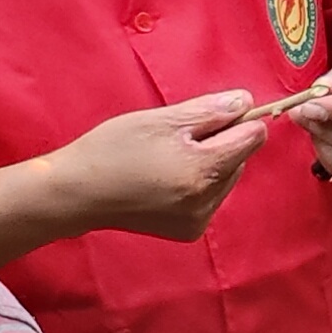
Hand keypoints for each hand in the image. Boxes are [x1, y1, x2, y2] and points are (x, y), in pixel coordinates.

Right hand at [25, 92, 269, 241]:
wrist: (78, 193)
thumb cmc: (113, 149)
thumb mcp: (162, 120)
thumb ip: (210, 110)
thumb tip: (247, 101)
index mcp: (202, 170)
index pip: (253, 137)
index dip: (239, 118)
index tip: (212, 114)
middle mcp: (206, 201)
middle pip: (240, 158)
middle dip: (220, 142)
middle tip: (177, 137)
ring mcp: (198, 220)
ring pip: (227, 178)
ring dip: (210, 163)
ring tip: (168, 158)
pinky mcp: (188, 231)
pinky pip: (211, 198)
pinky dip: (198, 184)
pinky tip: (167, 179)